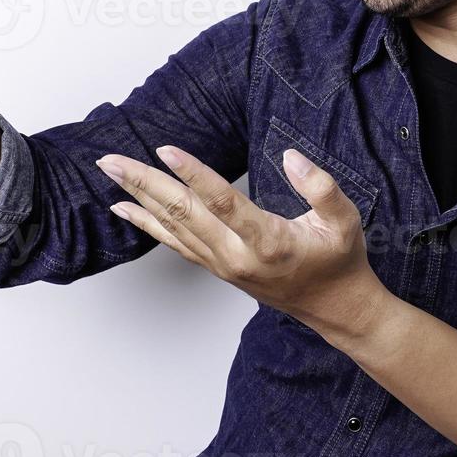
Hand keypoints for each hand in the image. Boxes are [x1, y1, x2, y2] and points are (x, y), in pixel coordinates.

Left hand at [94, 145, 386, 336]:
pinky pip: (174, 243)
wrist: (333, 307)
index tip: (165, 148)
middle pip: (183, 214)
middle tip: (110, 159)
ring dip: (138, 197)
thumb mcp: (346, 220)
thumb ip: (321, 187)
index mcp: (269, 242)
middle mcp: (237, 256)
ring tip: (110, 172)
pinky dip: (147, 224)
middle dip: (144, 182)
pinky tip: (125, 208)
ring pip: (173, 227)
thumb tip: (291, 157)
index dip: (193, 174)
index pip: (223, 203)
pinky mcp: (217, 267)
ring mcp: (222, 264)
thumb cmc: (339, 259)